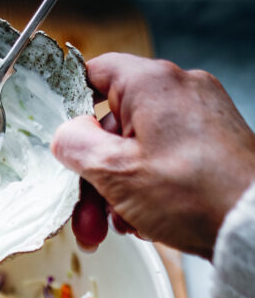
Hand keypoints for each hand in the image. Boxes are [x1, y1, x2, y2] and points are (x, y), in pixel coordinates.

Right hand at [51, 53, 254, 258]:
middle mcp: (179, 90)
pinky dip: (148, 187)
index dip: (71, 105)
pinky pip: (166, 158)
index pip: (95, 72)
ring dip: (119, 189)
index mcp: (151, 84)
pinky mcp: (214, 142)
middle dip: (95, 175)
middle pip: (115, 124)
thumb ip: (77, 146)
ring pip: (139, 147)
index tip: (61, 136)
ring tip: (119, 225)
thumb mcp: (116, 172)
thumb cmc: (194, 194)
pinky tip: (145, 219)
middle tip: (86, 215)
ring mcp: (200, 116)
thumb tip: (65, 135)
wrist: (249, 223)